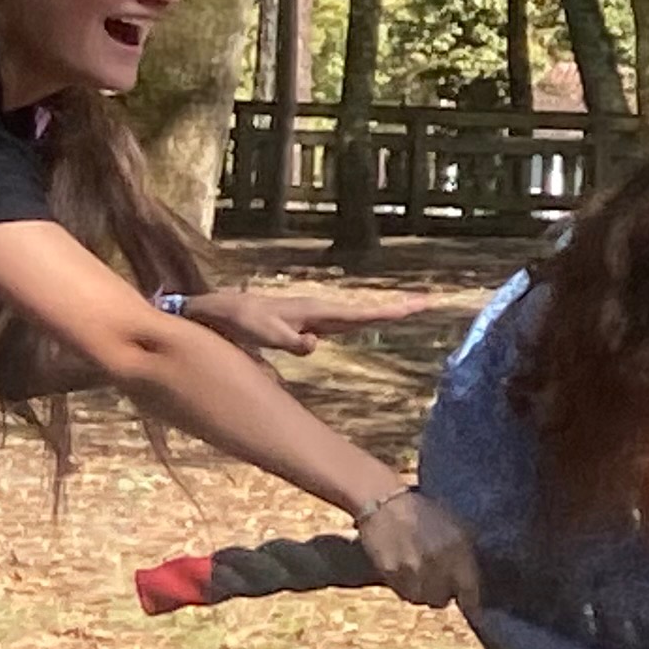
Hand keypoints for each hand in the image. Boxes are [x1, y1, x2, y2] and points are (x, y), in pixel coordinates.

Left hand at [191, 287, 449, 354]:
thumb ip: (288, 341)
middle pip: (366, 311)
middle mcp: (321, 313)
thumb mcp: (262, 333)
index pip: (360, 313)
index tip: (420, 305)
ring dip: (384, 313)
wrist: (218, 311)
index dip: (390, 312)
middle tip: (429, 302)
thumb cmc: (239, 321)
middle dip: (397, 307)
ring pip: (356, 317)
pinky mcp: (308, 326)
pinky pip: (340, 325)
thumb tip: (314, 346)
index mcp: (315, 312)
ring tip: (412, 309)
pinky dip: (363, 321)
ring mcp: (316, 319)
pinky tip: (374, 320)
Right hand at [355, 485, 483, 610]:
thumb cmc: (425, 513)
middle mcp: (437, 563)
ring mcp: (412, 569)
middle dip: (443, 594)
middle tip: (440, 582)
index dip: (472, 605)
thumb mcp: (457, 528)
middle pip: (443, 600)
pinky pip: (404, 593)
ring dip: (424, 592)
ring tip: (421, 575)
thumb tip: (473, 583)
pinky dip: (407, 588)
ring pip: (422, 599)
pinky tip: (406, 572)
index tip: (474, 614)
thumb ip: (466, 557)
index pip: (470, 591)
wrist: (386, 504)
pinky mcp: (391, 573)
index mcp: (458, 550)